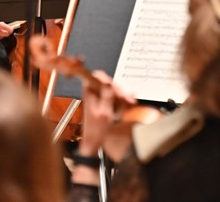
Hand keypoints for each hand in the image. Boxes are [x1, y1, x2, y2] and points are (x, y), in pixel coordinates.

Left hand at [71, 70, 136, 184]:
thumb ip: (106, 97)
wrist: (95, 143)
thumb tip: (108, 83)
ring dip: (123, 94)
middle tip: (128, 96)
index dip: (107, 78)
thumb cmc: (97, 130)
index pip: (97, 76)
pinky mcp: (105, 102)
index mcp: (89, 93)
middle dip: (119, 88)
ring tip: (131, 101)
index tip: (116, 86)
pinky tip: (129, 102)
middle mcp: (93, 93)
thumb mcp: (104, 113)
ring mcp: (99, 97)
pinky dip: (123, 99)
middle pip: (108, 82)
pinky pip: (115, 96)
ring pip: (113, 89)